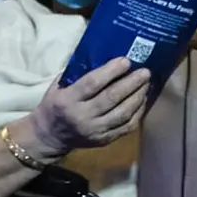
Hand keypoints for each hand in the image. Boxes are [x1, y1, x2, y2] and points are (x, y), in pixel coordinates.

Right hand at [23, 58, 151, 158]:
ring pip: (123, 113)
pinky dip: (138, 113)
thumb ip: (76, 74)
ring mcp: (95, 131)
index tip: (126, 61)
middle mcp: (82, 116)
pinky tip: (142, 101)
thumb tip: (100, 57)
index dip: (110, 71)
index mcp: (68, 100)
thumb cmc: (53, 105)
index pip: (92, 84)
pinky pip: (127, 127)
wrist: (50, 136)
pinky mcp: (104, 140)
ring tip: (146, 84)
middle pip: (111, 98)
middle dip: (131, 83)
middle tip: (145, 72)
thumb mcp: (57, 87)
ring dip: (137, 97)